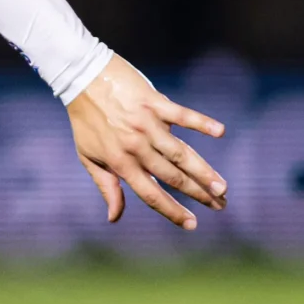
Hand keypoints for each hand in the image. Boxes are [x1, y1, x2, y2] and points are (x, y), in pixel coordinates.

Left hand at [68, 53, 228, 229]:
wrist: (81, 78)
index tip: (192, 224)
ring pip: (181, 153)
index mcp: (120, 162)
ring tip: (223, 187)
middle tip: (221, 205)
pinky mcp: (154, 102)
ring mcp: (147, 124)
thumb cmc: (86, 121)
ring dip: (204, 170)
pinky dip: (201, 122)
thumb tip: (114, 218)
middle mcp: (136, 146)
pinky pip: (182, 114)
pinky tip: (220, 132)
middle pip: (172, 176)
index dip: (172, 211)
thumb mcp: (88, 157)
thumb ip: (106, 187)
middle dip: (198, 193)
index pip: (151, 194)